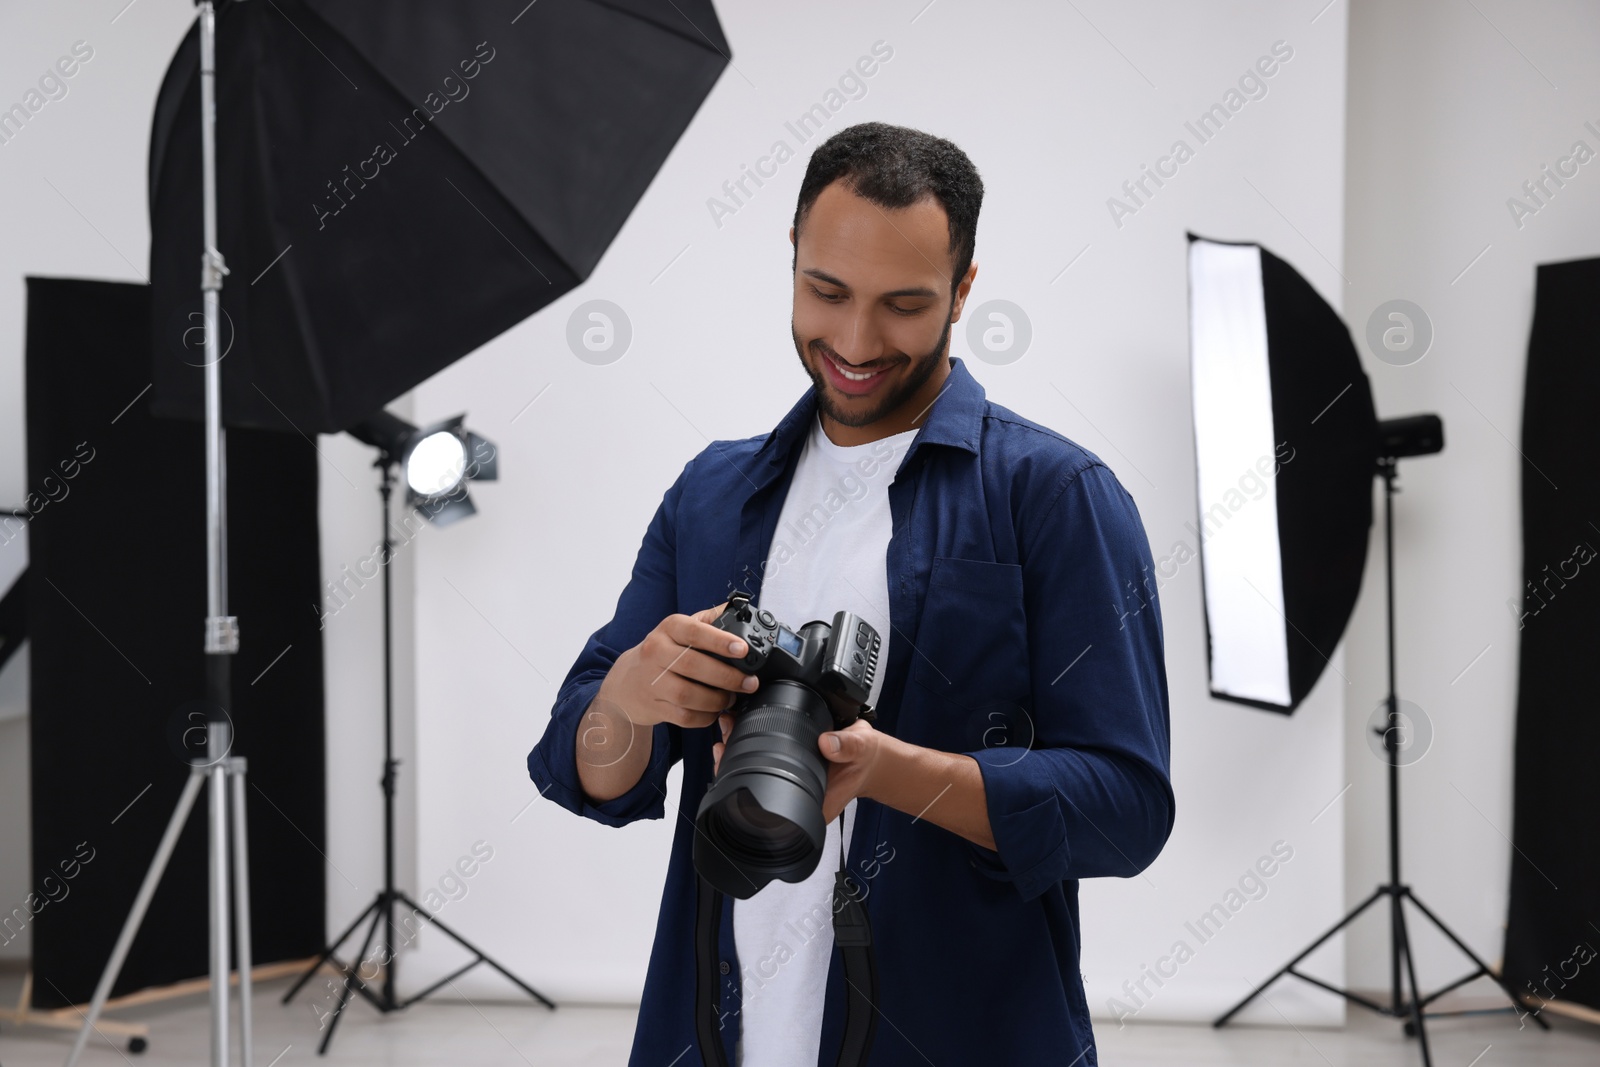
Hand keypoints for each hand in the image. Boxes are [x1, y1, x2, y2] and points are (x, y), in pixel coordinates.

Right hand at [595, 603, 758, 731]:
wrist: (625, 682)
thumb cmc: (662, 652)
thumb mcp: (680, 629)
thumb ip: (709, 620)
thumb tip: (740, 610)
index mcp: (669, 629)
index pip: (695, 632)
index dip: (720, 641)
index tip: (742, 649)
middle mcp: (656, 652)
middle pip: (694, 666)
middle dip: (727, 676)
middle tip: (749, 682)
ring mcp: (651, 681)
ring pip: (688, 695)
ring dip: (717, 700)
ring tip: (731, 698)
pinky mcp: (652, 706)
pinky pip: (683, 716)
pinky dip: (704, 717)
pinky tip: (713, 711)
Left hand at [712, 717, 889, 823]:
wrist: (871, 758)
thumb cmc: (865, 760)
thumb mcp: (861, 748)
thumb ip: (846, 746)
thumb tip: (827, 743)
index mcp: (811, 805)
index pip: (769, 808)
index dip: (745, 790)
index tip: (730, 767)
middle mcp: (796, 799)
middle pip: (756, 792)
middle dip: (735, 768)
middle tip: (723, 743)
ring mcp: (791, 786)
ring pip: (756, 776)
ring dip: (739, 755)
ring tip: (728, 731)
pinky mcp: (789, 771)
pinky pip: (764, 764)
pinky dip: (750, 747)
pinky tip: (740, 731)